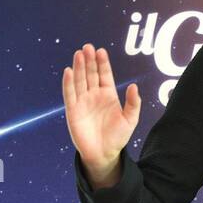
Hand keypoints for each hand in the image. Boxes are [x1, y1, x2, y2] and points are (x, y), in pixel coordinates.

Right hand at [62, 43, 140, 175]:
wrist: (104, 154)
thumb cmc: (118, 138)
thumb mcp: (130, 120)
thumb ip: (133, 104)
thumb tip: (134, 86)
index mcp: (108, 95)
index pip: (104, 74)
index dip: (103, 63)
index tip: (101, 51)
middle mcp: (94, 95)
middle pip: (91, 73)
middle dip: (89, 60)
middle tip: (88, 47)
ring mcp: (83, 101)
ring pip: (80, 80)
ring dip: (78, 67)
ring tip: (79, 54)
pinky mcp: (73, 110)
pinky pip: (70, 94)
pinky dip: (68, 83)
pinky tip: (68, 71)